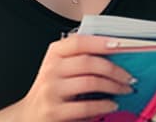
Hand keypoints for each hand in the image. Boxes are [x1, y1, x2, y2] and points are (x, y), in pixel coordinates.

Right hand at [16, 34, 135, 121]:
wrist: (28, 117)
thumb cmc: (50, 90)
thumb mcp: (59, 68)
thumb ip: (78, 57)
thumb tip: (111, 51)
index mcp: (54, 54)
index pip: (79, 42)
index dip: (101, 42)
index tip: (120, 45)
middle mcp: (51, 69)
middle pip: (88, 62)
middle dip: (114, 69)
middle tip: (128, 76)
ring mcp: (52, 91)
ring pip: (90, 82)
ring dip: (113, 86)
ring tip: (124, 89)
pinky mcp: (55, 112)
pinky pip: (86, 106)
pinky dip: (104, 105)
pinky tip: (112, 105)